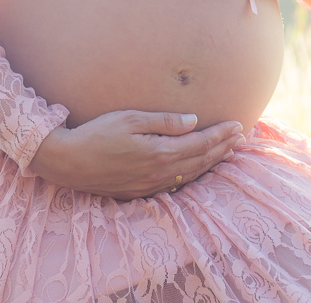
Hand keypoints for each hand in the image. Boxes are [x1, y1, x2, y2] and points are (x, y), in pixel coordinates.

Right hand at [28, 109, 244, 199]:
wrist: (69, 162)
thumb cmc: (97, 133)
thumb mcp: (130, 118)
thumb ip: (163, 121)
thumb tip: (193, 121)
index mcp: (159, 152)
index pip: (200, 144)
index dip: (221, 135)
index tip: (238, 125)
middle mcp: (159, 173)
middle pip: (200, 161)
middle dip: (223, 148)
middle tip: (241, 138)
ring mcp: (150, 186)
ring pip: (191, 176)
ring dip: (212, 163)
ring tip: (227, 153)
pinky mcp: (141, 192)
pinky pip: (176, 185)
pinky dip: (193, 176)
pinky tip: (198, 170)